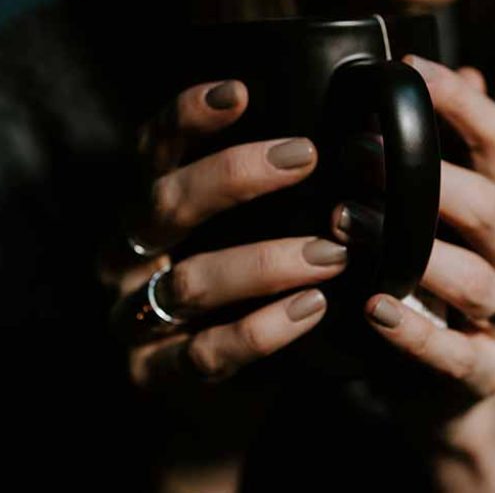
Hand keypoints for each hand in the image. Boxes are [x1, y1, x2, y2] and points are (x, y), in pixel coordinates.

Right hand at [96, 79, 347, 457]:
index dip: (188, 114)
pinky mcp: (159, 375)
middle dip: (236, 174)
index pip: (155, 148)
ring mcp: (134, 318)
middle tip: (306, 157)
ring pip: (191, 280)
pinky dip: (264, 329)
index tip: (241, 90)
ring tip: (333, 253)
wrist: (206, 405)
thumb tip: (365, 126)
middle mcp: (129, 256)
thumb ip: (285, 191)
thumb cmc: (241, 298)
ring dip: (267, 261)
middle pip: (165, 202)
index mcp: (150, 210)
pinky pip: (208, 351)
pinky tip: (312, 310)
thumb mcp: (251, 236)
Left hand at [336, 55, 494, 442]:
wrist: (445, 389)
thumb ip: (434, 154)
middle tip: (357, 155)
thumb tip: (453, 69)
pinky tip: (375, 309)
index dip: (458, 99)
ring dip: (414, 253)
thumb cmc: (425, 285)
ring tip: (347, 228)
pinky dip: (417, 333)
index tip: (407, 67)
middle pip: (491, 205)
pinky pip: (458, 353)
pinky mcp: (486, 370)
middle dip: (427, 179)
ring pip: (476, 280)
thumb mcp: (429, 219)